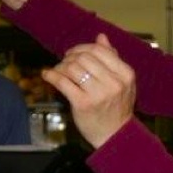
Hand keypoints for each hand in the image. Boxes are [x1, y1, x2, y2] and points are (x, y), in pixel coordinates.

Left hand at [42, 33, 135, 147]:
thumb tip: (101, 37)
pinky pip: (63, 82)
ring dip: (61, 66)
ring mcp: (98, 94)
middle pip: (84, 57)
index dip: (82, 48)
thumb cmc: (117, 107)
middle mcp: (113, 82)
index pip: (99, 50)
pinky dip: (52, 76)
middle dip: (70, 57)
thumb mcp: (122, 82)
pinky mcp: (82, 104)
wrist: (115, 135)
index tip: (73, 53)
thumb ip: (112, 59)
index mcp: (125, 74)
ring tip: (59, 70)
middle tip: (64, 62)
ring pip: (73, 68)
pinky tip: (47, 75)